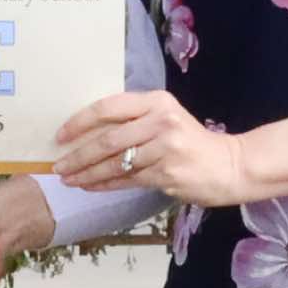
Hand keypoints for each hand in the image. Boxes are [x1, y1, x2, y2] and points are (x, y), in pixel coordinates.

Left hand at [53, 90, 245, 207]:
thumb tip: (87, 132)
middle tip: (58, 165)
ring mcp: (165, 148)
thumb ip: (134, 120)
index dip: (80, 121)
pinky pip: (127, 180)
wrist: (229, 165)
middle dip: (79, 154)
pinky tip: (89, 186)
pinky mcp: (167, 173)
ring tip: (68, 178)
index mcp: (156, 101)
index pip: (109, 107)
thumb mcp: (166, 118)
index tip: (61, 135)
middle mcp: (160, 121)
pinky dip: (104, 184)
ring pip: (115, 163)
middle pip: (108, 139)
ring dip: (87, 173)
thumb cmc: (190, 141)